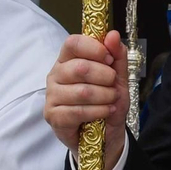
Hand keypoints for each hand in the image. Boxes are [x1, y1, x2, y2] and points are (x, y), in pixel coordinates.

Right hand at [44, 32, 127, 169]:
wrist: (105, 135)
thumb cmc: (107, 102)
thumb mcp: (118, 78)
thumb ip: (117, 57)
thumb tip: (113, 35)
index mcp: (68, 59)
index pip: (73, 43)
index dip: (94, 48)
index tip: (109, 59)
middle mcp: (56, 75)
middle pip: (79, 67)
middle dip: (105, 77)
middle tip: (113, 85)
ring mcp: (52, 96)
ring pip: (81, 91)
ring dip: (105, 97)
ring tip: (112, 101)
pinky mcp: (53, 116)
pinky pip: (78, 111)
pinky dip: (98, 111)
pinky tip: (106, 112)